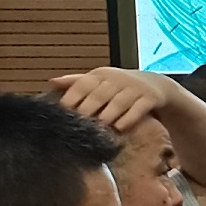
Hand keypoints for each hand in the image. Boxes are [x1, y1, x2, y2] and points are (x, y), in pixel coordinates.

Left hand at [52, 66, 176, 133]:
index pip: (82, 85)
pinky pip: (138, 109)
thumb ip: (75, 83)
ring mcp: (135, 88)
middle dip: (88, 110)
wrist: (154, 85)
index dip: (72, 99)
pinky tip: (119, 128)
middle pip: (99, 95)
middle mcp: (117, 79)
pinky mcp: (150, 97)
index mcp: (100, 75)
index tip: (63, 114)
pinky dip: (128, 119)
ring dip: (107, 116)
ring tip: (99, 129)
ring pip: (118, 102)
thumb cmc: (118, 87)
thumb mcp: (98, 81)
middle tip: (79, 126)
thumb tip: (50, 83)